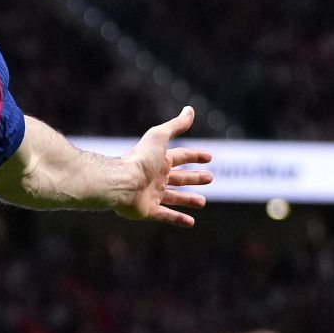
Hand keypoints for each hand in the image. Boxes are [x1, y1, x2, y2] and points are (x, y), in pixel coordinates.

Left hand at [115, 107, 212, 227]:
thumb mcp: (160, 137)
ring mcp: (152, 194)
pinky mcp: (148, 210)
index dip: (195, 156)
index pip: (181, 156)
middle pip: (179, 177)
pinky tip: (191, 223)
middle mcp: (156, 176)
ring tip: (202, 202)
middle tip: (211, 178)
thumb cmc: (140, 158)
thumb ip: (176, 125)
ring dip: (188, 199)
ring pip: (174, 197)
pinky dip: (178, 219)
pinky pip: (166, 215)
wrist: (122, 182)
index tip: (210, 157)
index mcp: (159, 160)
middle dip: (195, 177)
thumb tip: (190, 110)